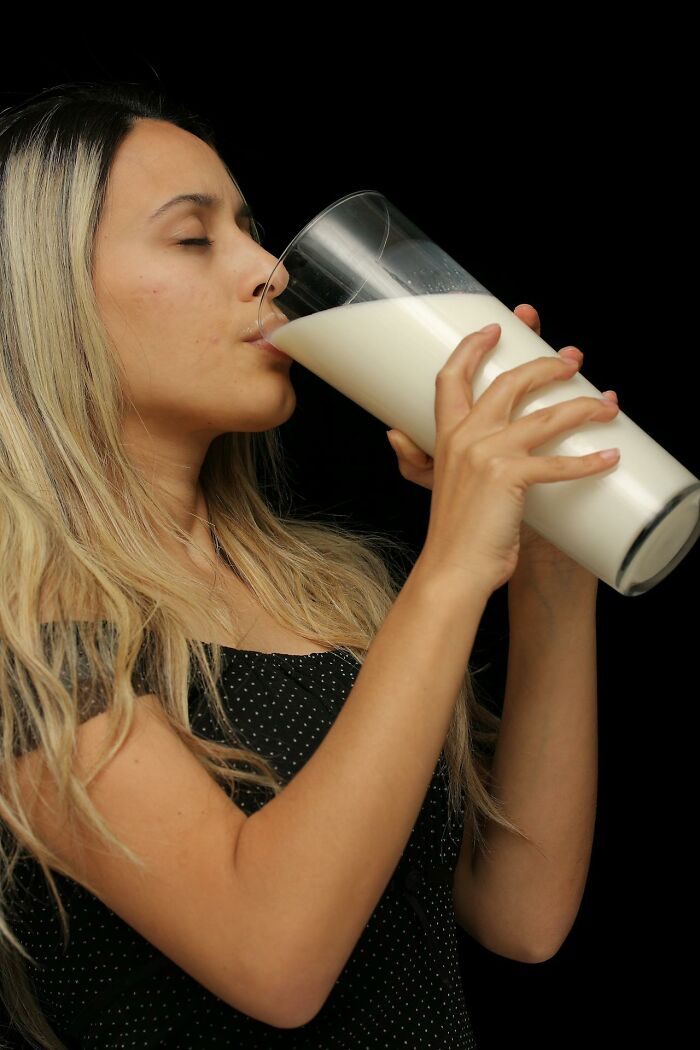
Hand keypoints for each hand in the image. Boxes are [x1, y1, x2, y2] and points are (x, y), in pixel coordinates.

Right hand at [386, 304, 619, 590]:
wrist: (453, 569)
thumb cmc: (451, 531)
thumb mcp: (428, 484)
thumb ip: (414, 459)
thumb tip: (393, 433)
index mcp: (447, 435)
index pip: (452, 377)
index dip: (473, 347)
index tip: (498, 327)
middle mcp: (466, 437)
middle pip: (509, 382)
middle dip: (545, 365)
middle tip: (573, 360)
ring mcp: (488, 454)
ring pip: (545, 416)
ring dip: (582, 407)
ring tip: (607, 404)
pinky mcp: (510, 477)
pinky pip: (558, 462)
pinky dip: (589, 461)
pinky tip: (610, 456)